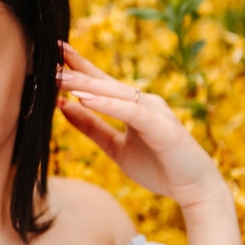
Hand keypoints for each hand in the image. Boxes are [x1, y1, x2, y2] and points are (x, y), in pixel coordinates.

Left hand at [56, 43, 227, 211]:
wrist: (193, 191)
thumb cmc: (157, 167)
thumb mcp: (114, 147)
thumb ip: (91, 127)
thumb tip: (63, 106)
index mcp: (132, 106)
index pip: (100, 82)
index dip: (78, 67)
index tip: (54, 54)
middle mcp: (144, 102)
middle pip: (105, 82)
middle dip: (77, 69)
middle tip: (51, 54)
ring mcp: (155, 112)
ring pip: (116, 93)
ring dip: (86, 84)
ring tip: (60, 78)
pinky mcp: (162, 128)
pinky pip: (131, 113)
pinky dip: (108, 105)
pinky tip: (85, 99)